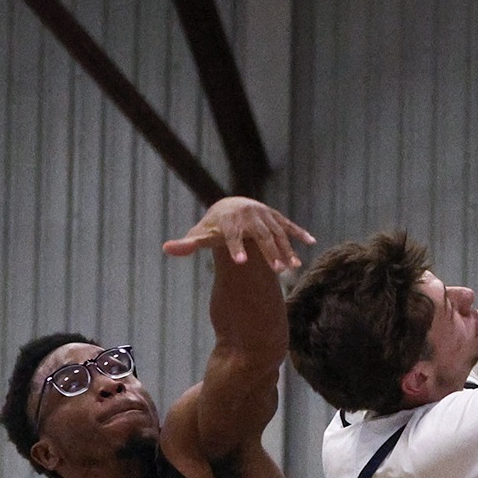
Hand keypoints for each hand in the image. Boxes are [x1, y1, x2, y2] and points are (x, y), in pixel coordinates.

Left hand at [162, 197, 315, 272]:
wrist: (231, 206)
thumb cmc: (214, 226)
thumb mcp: (201, 233)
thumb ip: (187, 243)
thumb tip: (166, 248)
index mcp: (230, 222)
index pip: (233, 236)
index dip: (236, 249)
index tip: (240, 263)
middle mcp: (249, 217)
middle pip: (261, 236)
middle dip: (270, 252)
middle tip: (278, 271)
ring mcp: (264, 216)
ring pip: (278, 233)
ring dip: (287, 249)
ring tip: (294, 267)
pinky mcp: (275, 218)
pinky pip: (289, 225)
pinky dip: (299, 233)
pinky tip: (311, 242)